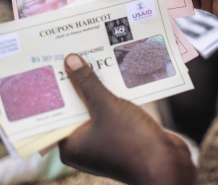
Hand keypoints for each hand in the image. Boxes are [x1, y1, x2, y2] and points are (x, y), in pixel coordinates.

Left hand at [59, 54, 194, 184]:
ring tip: (96, 56)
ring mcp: (104, 141)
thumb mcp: (106, 107)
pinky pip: (113, 110)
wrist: (166, 166)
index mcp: (71, 145)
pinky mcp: (122, 136)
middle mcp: (84, 145)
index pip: (56, 112)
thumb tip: (69, 61)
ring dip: (98, 86)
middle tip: (74, 52)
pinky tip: (119, 73)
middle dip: (78, 82)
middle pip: (76, 107)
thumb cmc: (130, 141)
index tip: (52, 64)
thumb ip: (88, 83)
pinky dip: (115, 95)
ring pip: (96, 107)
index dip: (55, 88)